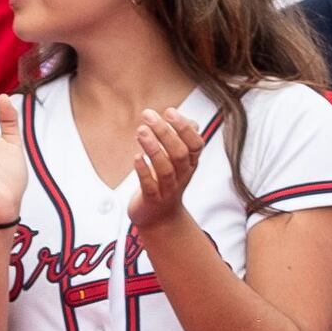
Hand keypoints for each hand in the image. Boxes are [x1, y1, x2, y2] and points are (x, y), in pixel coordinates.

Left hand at [120, 106, 202, 236]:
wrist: (160, 218)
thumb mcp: (179, 162)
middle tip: (148, 116)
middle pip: (179, 153)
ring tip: (140, 131)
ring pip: (165, 168)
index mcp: (190, 163)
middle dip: (164, 133)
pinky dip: (143, 171)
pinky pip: (150, 185)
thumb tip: (191, 122)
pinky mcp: (152, 200)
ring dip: (153, 148)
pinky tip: (136, 157)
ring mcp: (168, 189)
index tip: (169, 111)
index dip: (184, 127)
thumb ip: (183, 141)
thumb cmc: (167, 183)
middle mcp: (182, 175)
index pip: (195, 144)